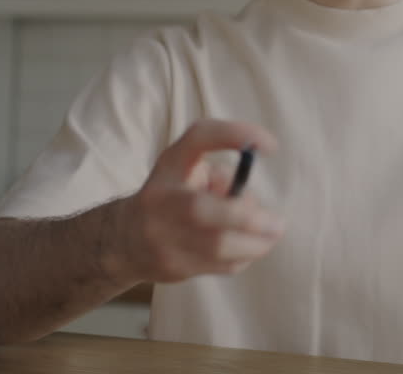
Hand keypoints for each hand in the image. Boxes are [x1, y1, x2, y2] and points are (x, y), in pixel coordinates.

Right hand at [113, 119, 284, 284]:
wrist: (124, 240)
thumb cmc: (173, 196)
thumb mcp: (188, 173)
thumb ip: (222, 179)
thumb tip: (253, 206)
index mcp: (170, 164)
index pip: (199, 137)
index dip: (235, 135)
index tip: (271, 146)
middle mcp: (160, 198)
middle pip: (201, 210)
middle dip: (247, 219)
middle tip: (278, 223)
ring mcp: (161, 236)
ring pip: (216, 246)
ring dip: (255, 244)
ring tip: (271, 236)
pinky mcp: (171, 266)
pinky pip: (219, 265)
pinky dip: (243, 257)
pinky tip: (248, 249)